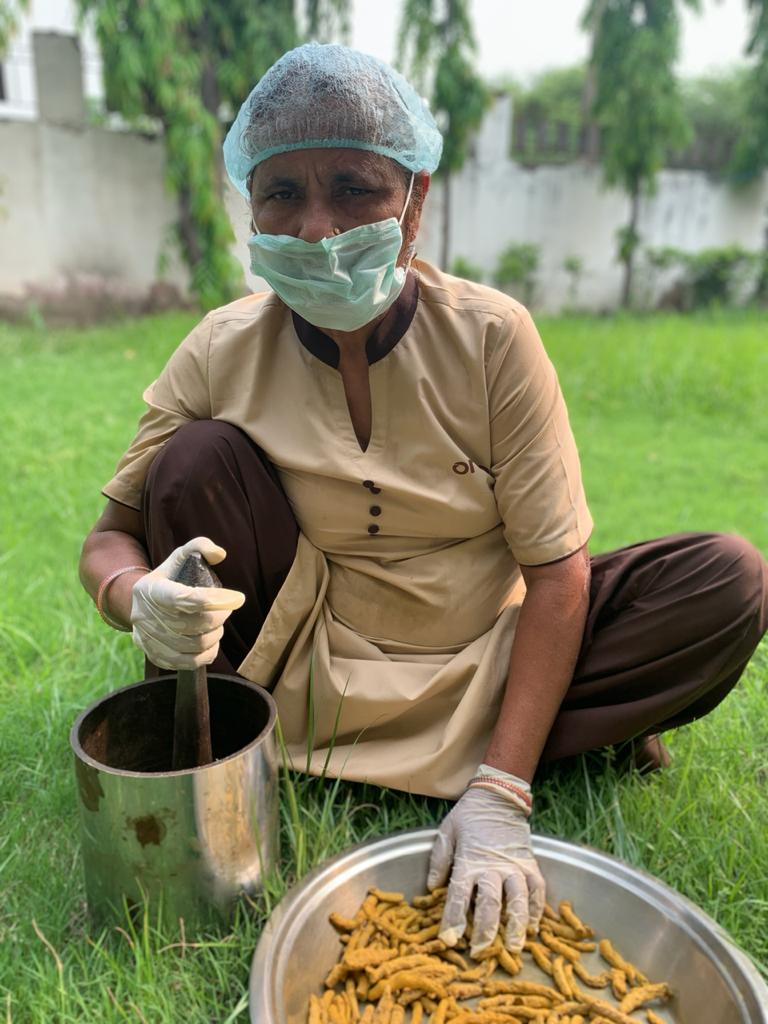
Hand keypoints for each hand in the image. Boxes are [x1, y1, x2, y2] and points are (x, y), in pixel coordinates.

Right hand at [130, 537, 244, 669]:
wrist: (139, 604)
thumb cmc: (168, 579)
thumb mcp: (180, 557)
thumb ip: (200, 547)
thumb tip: (220, 554)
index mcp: (151, 590)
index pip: (185, 599)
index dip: (215, 600)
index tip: (237, 597)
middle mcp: (146, 617)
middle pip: (194, 624)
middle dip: (220, 617)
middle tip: (227, 608)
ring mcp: (149, 639)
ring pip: (195, 645)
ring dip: (216, 634)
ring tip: (218, 623)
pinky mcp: (156, 656)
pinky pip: (190, 662)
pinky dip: (209, 653)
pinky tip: (212, 640)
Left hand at [427, 775, 545, 956]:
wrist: (498, 796)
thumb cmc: (469, 816)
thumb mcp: (447, 831)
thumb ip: (439, 860)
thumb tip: (431, 888)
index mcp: (468, 860)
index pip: (458, 895)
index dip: (453, 919)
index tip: (448, 939)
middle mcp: (492, 866)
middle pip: (490, 902)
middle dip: (485, 930)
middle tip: (481, 951)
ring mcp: (514, 866)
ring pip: (518, 899)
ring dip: (517, 924)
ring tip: (515, 946)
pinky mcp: (530, 863)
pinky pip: (537, 889)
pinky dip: (537, 908)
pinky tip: (535, 925)